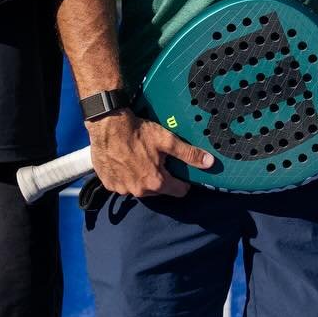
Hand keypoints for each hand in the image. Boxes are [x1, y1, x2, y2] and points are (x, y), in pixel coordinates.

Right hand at [86, 110, 214, 197]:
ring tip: (140, 159)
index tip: (179, 172)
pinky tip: (125, 162)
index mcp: (156, 182)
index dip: (182, 182)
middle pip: (158, 190)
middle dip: (160, 177)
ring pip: (139, 188)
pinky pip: (122, 185)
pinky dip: (125, 177)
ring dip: (142, 178)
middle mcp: (139, 191)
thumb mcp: (167, 140)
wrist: (108, 125)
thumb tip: (209, 162)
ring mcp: (122, 189)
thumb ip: (188, 154)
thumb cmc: (138, 132)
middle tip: (157, 159)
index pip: (179, 191)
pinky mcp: (109, 184)